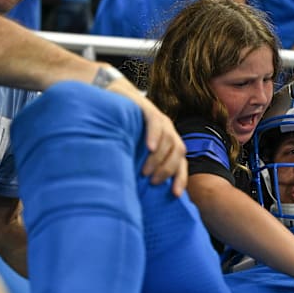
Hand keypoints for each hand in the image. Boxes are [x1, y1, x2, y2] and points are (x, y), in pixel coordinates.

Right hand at [107, 77, 187, 196]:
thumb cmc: (121, 130)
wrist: (112, 98)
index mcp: (168, 143)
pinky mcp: (147, 108)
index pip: (181, 162)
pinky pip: (155, 123)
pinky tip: (149, 147)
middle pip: (178, 152)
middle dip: (167, 169)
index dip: (180, 178)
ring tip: (145, 171)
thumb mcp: (133, 150)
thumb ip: (139, 165)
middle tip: (152, 182)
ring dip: (159, 158)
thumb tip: (135, 192)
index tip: (175, 194)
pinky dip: (154, 136)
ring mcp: (160, 119)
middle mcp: (168, 131)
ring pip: (169, 139)